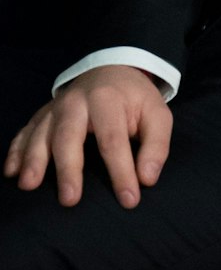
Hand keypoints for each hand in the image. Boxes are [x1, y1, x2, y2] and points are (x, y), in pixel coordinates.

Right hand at [4, 64, 171, 208]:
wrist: (111, 70)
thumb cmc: (136, 99)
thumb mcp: (158, 114)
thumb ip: (156, 145)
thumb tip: (147, 178)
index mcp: (108, 100)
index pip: (113, 140)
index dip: (121, 171)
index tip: (128, 199)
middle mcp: (76, 102)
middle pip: (69, 137)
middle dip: (68, 169)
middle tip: (69, 199)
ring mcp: (55, 108)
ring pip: (41, 135)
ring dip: (33, 161)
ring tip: (29, 186)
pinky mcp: (42, 114)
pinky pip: (25, 132)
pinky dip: (16, 151)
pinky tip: (11, 172)